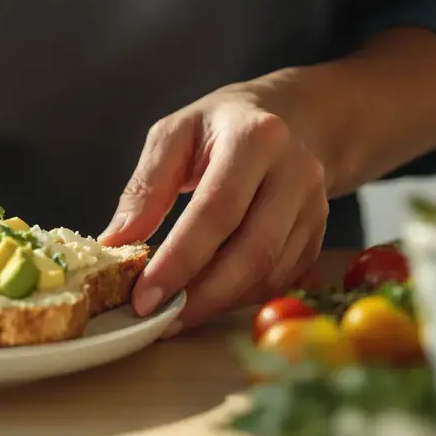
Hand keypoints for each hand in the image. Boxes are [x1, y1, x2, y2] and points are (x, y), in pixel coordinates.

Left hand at [98, 83, 330, 335]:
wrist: (291, 116)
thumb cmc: (221, 124)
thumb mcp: (174, 134)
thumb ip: (145, 186)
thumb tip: (116, 241)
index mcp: (255, 138)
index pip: (216, 211)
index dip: (180, 260)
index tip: (144, 296)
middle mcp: (296, 172)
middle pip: (253, 251)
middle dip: (203, 295)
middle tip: (159, 319)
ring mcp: (315, 206)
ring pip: (271, 273)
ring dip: (221, 303)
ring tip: (175, 317)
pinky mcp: (319, 232)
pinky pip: (282, 278)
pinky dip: (241, 298)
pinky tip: (206, 303)